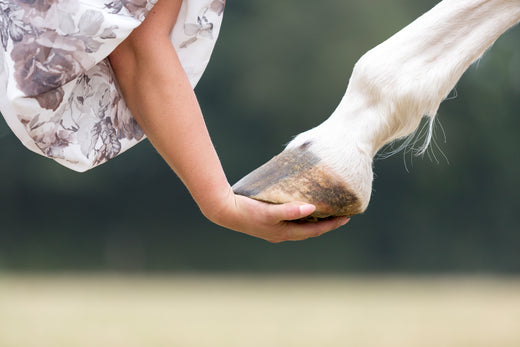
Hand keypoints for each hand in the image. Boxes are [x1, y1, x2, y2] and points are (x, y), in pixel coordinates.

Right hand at [206, 189, 349, 242]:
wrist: (224, 210)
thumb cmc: (247, 211)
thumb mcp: (269, 212)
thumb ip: (290, 211)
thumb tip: (311, 209)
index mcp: (284, 233)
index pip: (315, 231)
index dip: (332, 225)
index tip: (347, 217)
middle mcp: (282, 233)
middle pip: (310, 230)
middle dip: (327, 223)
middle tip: (342, 214)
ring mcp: (274, 229)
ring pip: (301, 226)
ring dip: (315, 220)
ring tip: (327, 211)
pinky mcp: (268, 221)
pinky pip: (292, 219)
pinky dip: (302, 215)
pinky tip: (302, 206)